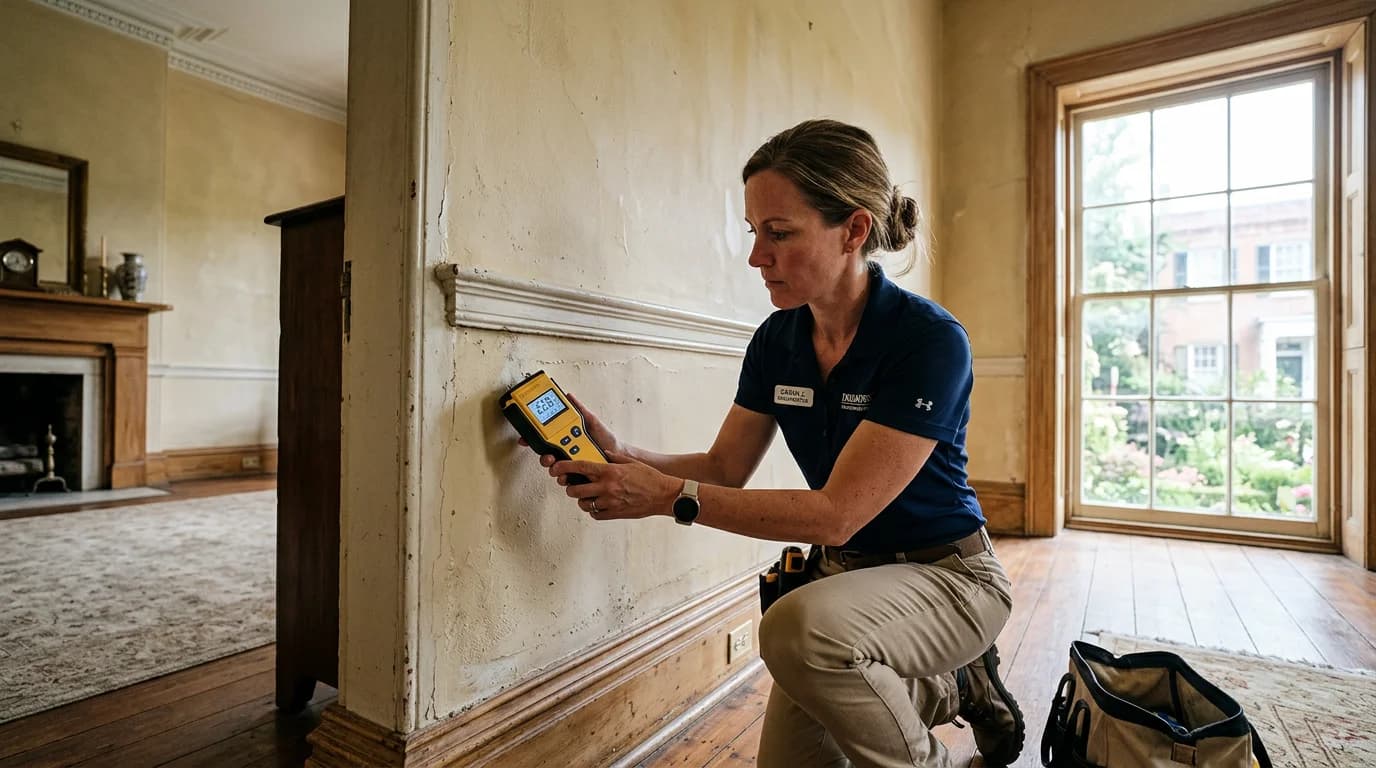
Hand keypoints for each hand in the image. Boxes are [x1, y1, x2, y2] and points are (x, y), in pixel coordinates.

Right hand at [517, 391, 625, 470]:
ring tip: (560, 466)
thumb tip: (569, 396)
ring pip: (554, 469)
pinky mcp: (577, 476)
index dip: (533, 440)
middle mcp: (566, 452)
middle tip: (549, 456)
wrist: (618, 455)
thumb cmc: (605, 438)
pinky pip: (566, 479)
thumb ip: (579, 409)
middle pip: (546, 456)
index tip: (525, 439)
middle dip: (544, 457)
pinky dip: (565, 479)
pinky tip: (569, 476)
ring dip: (554, 469)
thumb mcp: (591, 421)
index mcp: (566, 439)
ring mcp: (571, 465)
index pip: (545, 439)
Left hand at [549, 450, 679, 520]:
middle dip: (571, 487)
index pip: (580, 467)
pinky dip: (595, 511)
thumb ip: (614, 458)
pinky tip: (599, 505)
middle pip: (576, 489)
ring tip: (589, 496)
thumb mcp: (631, 463)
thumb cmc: (650, 478)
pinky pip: (596, 515)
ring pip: (584, 504)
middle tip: (574, 485)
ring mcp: (610, 502)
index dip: (564, 467)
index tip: (556, 467)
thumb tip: (603, 454)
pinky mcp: (615, 513)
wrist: (664, 495)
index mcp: (610, 471)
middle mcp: (607, 487)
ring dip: (583, 500)